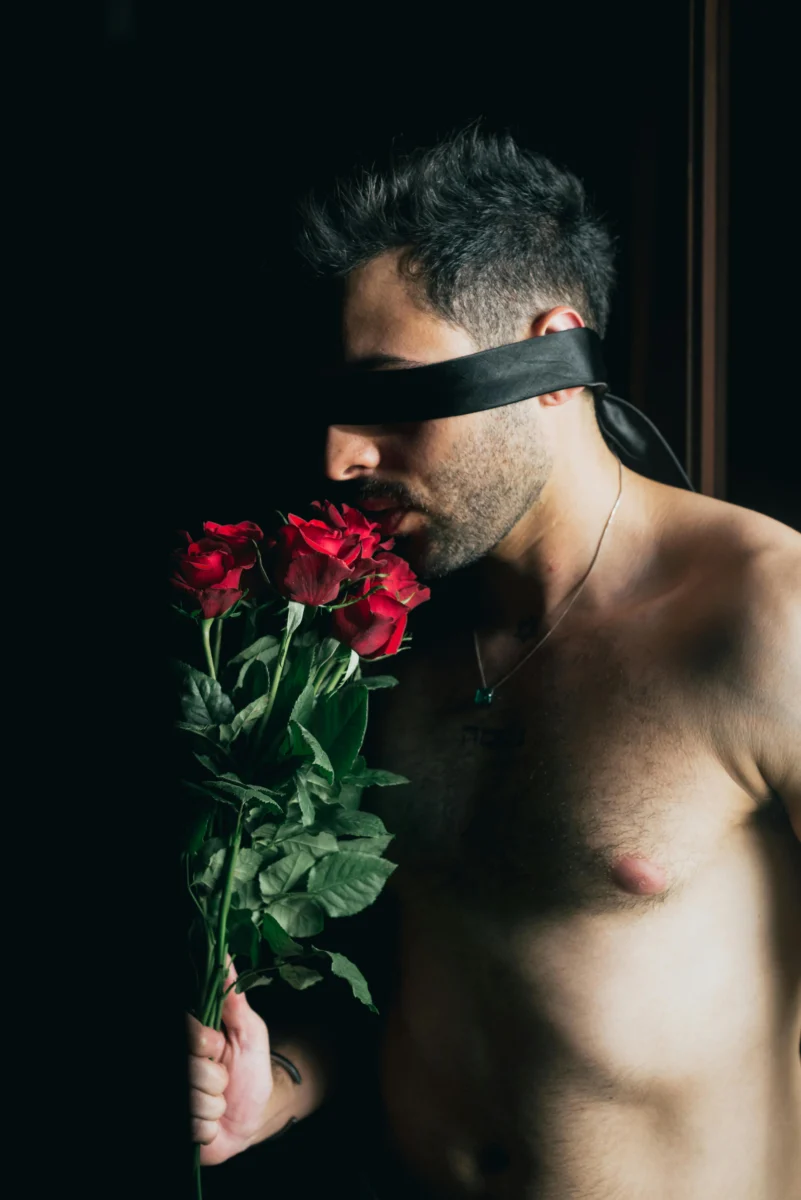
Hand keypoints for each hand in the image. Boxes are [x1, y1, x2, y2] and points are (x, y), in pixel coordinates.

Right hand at [188, 960, 275, 1165]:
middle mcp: (180, 1063)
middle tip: (222, 1080)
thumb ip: (235, 999)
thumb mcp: (249, 1032)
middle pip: (190, 1069)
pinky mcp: (179, 1122)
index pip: (189, 1034)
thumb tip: (226, 957)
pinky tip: (210, 1123)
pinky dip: (208, 1128)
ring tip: (217, 1102)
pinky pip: (193, 1127)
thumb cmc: (249, 1072)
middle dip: (216, 1079)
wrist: (250, 1119)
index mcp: (190, 1039)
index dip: (206, 1043)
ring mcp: (177, 1093)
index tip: (218, 1046)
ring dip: (214, 1106)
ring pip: (192, 1100)